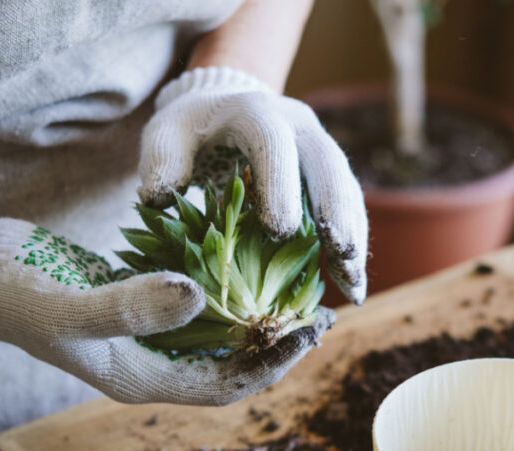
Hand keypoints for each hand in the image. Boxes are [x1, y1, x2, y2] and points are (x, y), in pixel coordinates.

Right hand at [0, 207, 334, 404]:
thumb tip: (203, 297)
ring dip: (258, 320)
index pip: (226, 386)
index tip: (308, 331)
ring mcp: (146, 337)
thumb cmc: (17, 293)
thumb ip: (134, 306)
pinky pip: (199, 309)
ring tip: (297, 293)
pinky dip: (229, 294)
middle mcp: (151, 364)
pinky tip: (251, 267)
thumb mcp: (72, 304)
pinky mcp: (142, 305)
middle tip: (319, 313)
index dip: (271, 364)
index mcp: (141, 379)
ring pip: (219, 339)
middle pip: (231, 367)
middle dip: (276, 345)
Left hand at [138, 66, 367, 304]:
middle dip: (337, 211)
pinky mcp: (329, 174)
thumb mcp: (166, 133)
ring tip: (353, 281)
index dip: (280, 185)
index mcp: (256, 112)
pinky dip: (353, 242)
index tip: (279, 230)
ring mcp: (319, 148)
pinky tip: (352, 281)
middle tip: (342, 254)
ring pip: (346, 187)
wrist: (223, 106)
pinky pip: (348, 206)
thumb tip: (159, 198)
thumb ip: (161, 159)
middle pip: (327, 164)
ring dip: (354, 234)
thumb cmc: (192, 128)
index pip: (273, 143)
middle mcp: (298, 126)